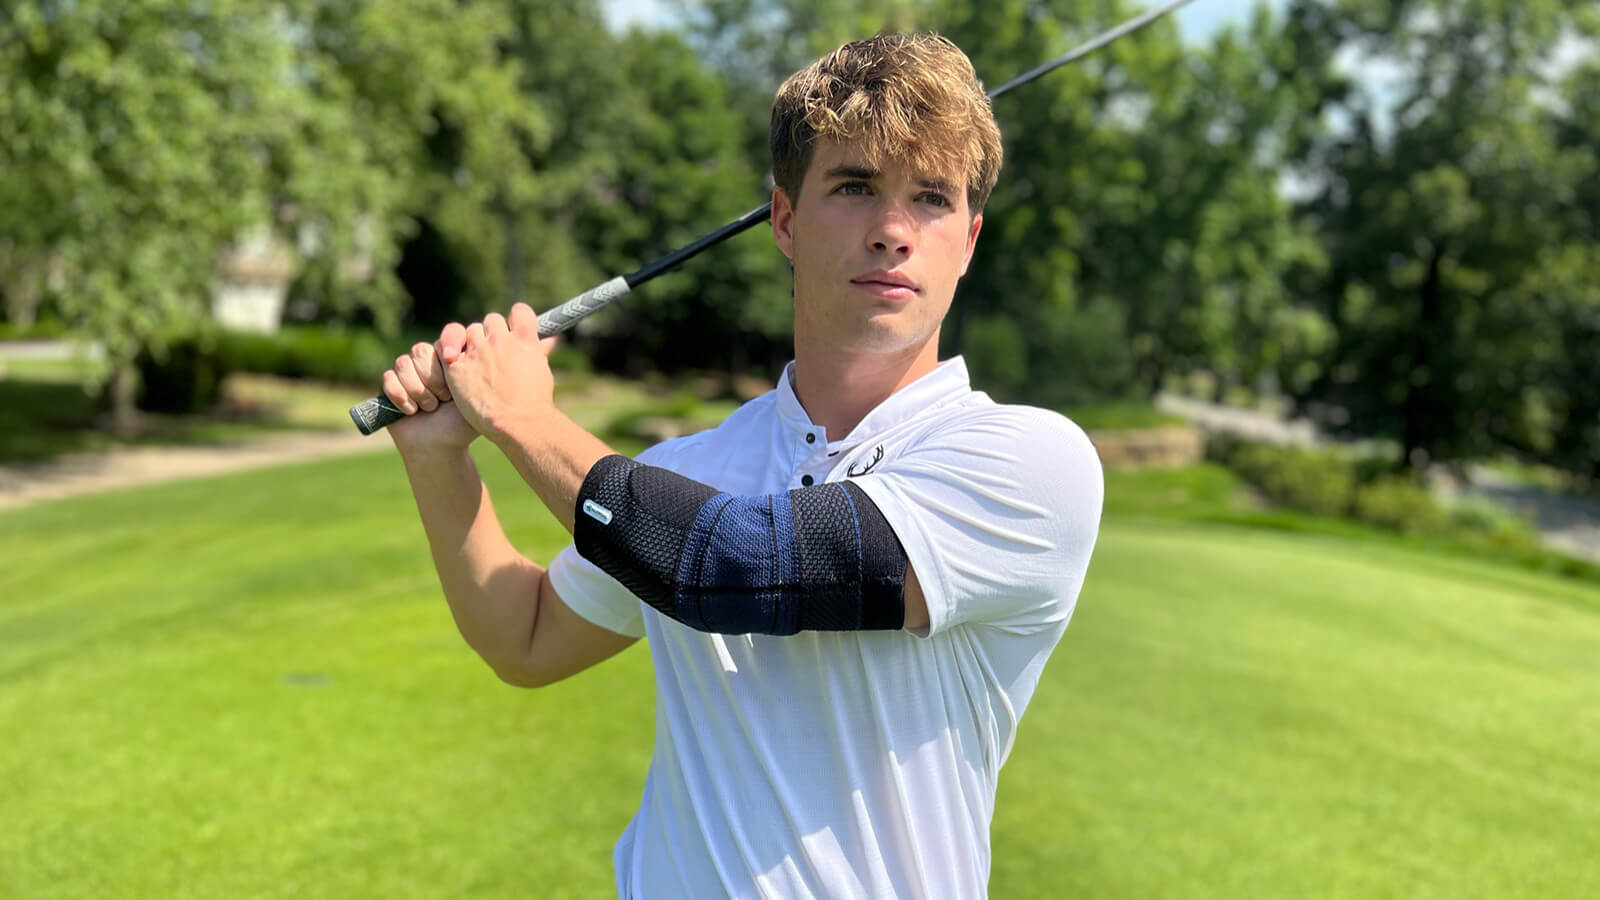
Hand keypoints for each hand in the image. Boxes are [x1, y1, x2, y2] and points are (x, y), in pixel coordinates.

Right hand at [382, 331, 476, 454]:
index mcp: (450, 359)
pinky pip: (388, 378)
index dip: (447, 358)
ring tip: (430, 408)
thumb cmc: (461, 424)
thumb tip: (474, 348)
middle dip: (432, 379)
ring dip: (418, 390)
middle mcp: (428, 361)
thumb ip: (476, 373)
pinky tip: (412, 412)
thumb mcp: (475, 397)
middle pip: (420, 350)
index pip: (444, 339)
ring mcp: (408, 372)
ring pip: (403, 362)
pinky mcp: (391, 385)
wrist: (440, 446)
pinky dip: (401, 397)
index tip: (454, 382)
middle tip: (443, 399)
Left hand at [441, 303, 558, 443]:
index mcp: (525, 338)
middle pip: (491, 320)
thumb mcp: (542, 369)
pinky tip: (459, 373)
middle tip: (493, 353)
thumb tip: (553, 338)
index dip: (516, 319)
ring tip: (476, 365)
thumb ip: (540, 350)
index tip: (514, 329)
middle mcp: (500, 339)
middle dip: (492, 333)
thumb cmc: (534, 402)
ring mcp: (477, 351)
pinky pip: (448, 350)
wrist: (517, 423)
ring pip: (469, 332)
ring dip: (472, 344)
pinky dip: (453, 359)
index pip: (519, 311)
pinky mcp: (457, 366)